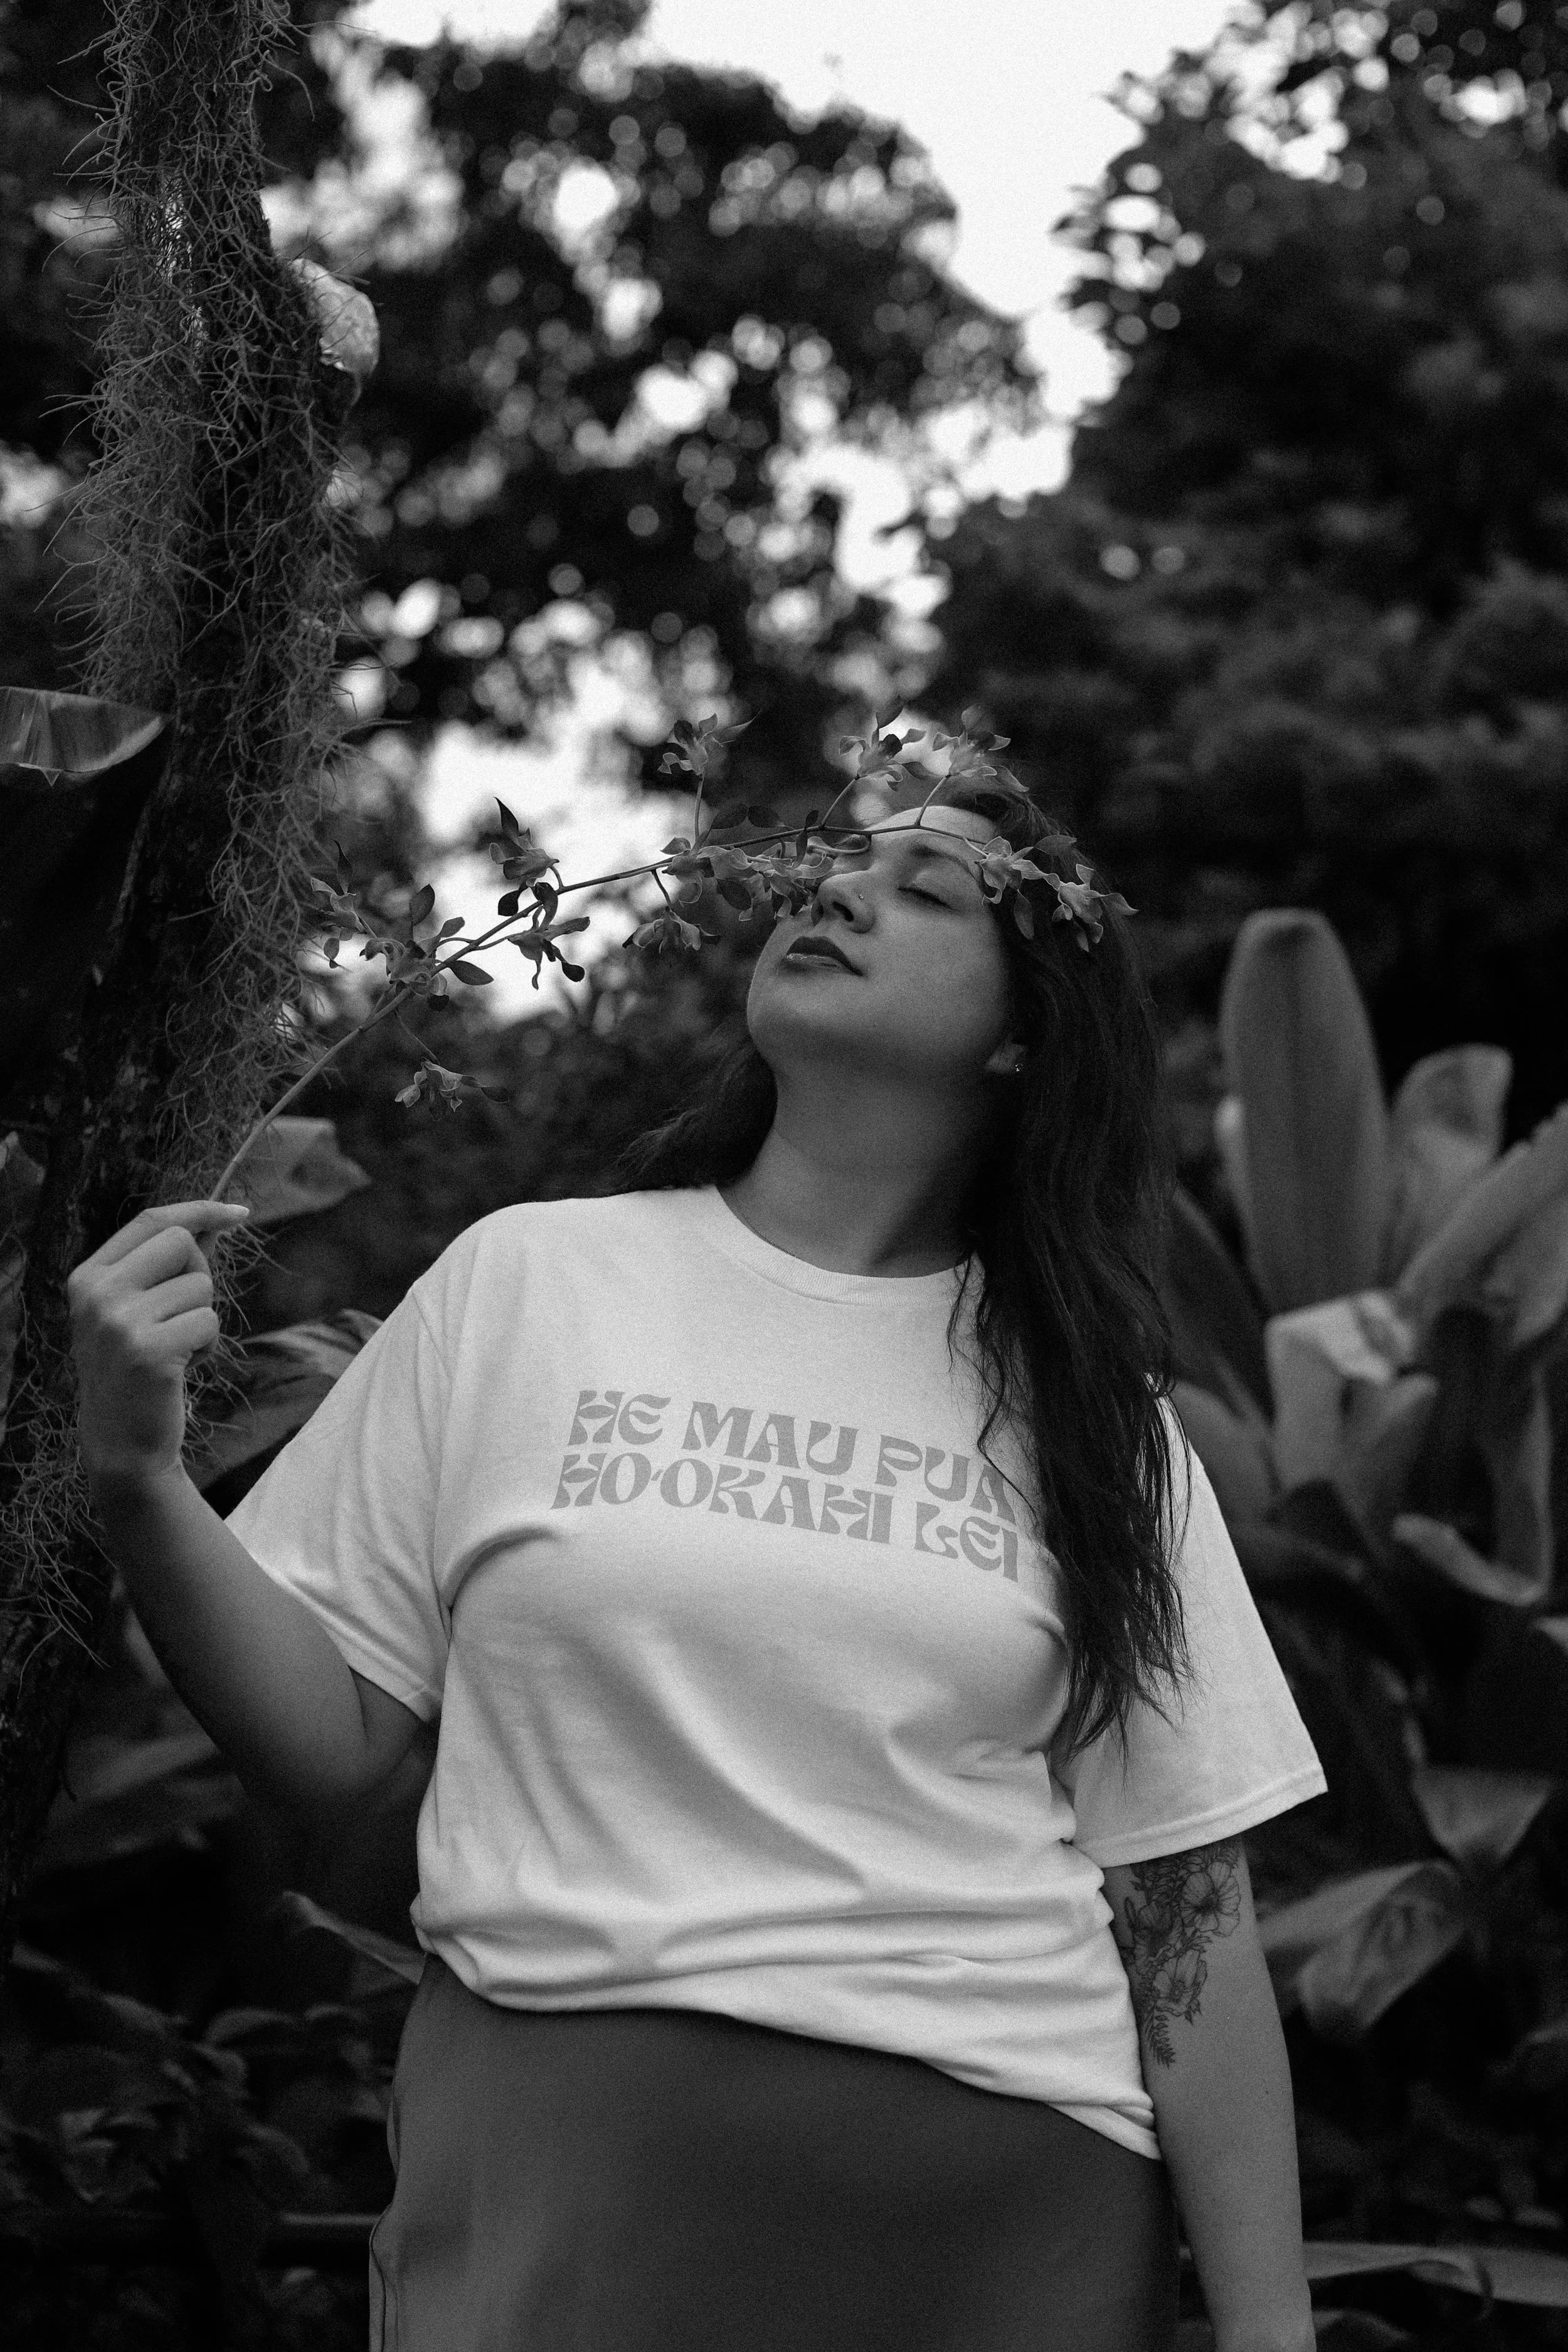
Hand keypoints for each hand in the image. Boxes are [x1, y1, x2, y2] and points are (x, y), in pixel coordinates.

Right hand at [67, 1199, 250, 1491]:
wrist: (121, 1442)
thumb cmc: (137, 1369)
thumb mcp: (137, 1310)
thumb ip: (168, 1265)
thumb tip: (216, 1221)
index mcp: (88, 1276)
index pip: (151, 1220)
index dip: (200, 1210)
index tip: (238, 1213)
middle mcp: (97, 1294)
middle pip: (181, 1242)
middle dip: (200, 1273)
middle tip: (182, 1313)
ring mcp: (120, 1323)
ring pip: (201, 1286)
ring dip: (202, 1318)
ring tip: (174, 1348)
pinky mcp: (149, 1352)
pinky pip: (209, 1322)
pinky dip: (207, 1345)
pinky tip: (181, 1368)